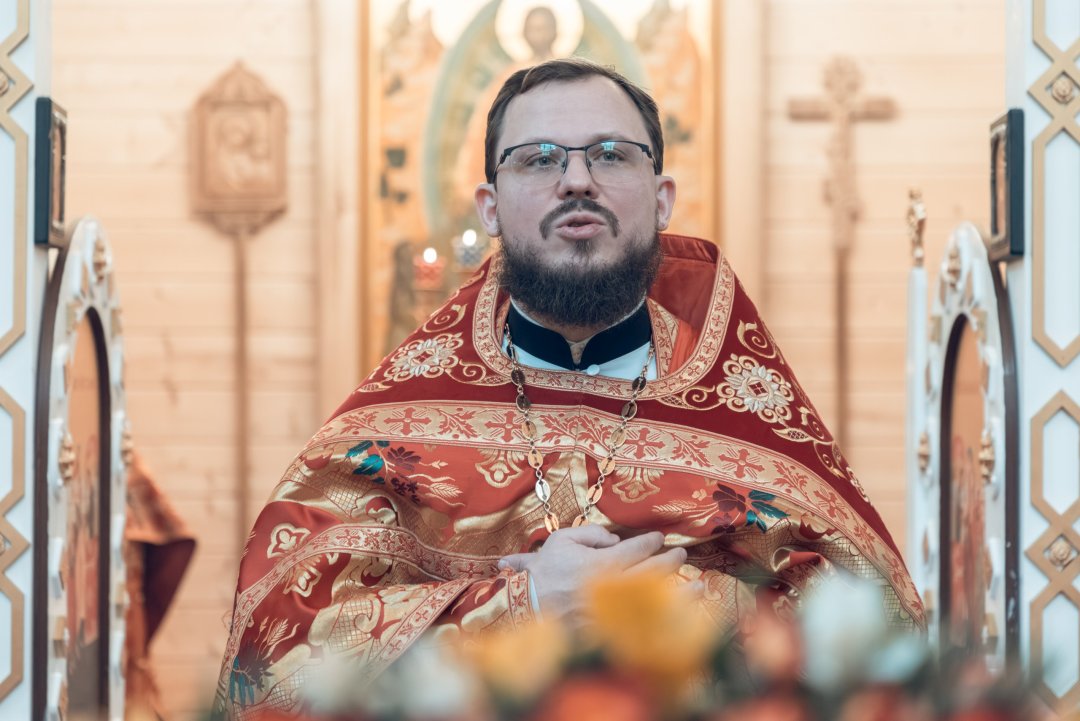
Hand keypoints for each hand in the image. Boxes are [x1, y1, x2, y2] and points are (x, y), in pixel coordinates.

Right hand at [498, 527, 687, 624]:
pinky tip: (680, 612)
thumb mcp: (561, 539)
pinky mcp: (611, 630)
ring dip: (680, 591)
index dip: (651, 542)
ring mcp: (613, 612)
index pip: (635, 549)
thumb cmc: (543, 570)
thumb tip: (615, 539)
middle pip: (651, 573)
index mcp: (599, 563)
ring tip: (697, 583)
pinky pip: (645, 623)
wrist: (525, 606)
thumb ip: (591, 533)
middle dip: (669, 561)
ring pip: (655, 600)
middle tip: (680, 555)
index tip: (659, 538)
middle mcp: (610, 588)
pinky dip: (665, 617)